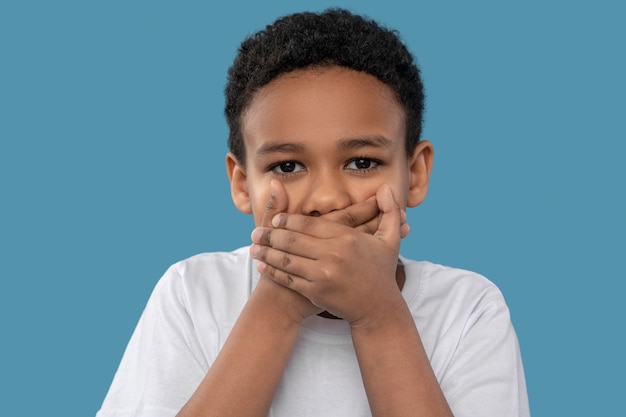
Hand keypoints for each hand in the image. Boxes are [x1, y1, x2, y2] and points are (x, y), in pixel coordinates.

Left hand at [250, 183, 405, 325]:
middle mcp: (334, 255)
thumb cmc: (382, 272)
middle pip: (293, 240)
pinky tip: (262, 265)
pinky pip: (288, 279)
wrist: (378, 310)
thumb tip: (385, 187)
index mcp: (347, 238)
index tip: (275, 219)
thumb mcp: (390, 240)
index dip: (288, 220)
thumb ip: (389, 211)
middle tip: (255, 232)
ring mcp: (323, 275)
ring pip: (287, 259)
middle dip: (270, 235)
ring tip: (252, 247)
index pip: (309, 224)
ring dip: (266, 252)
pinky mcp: (316, 293)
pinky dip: (272, 271)